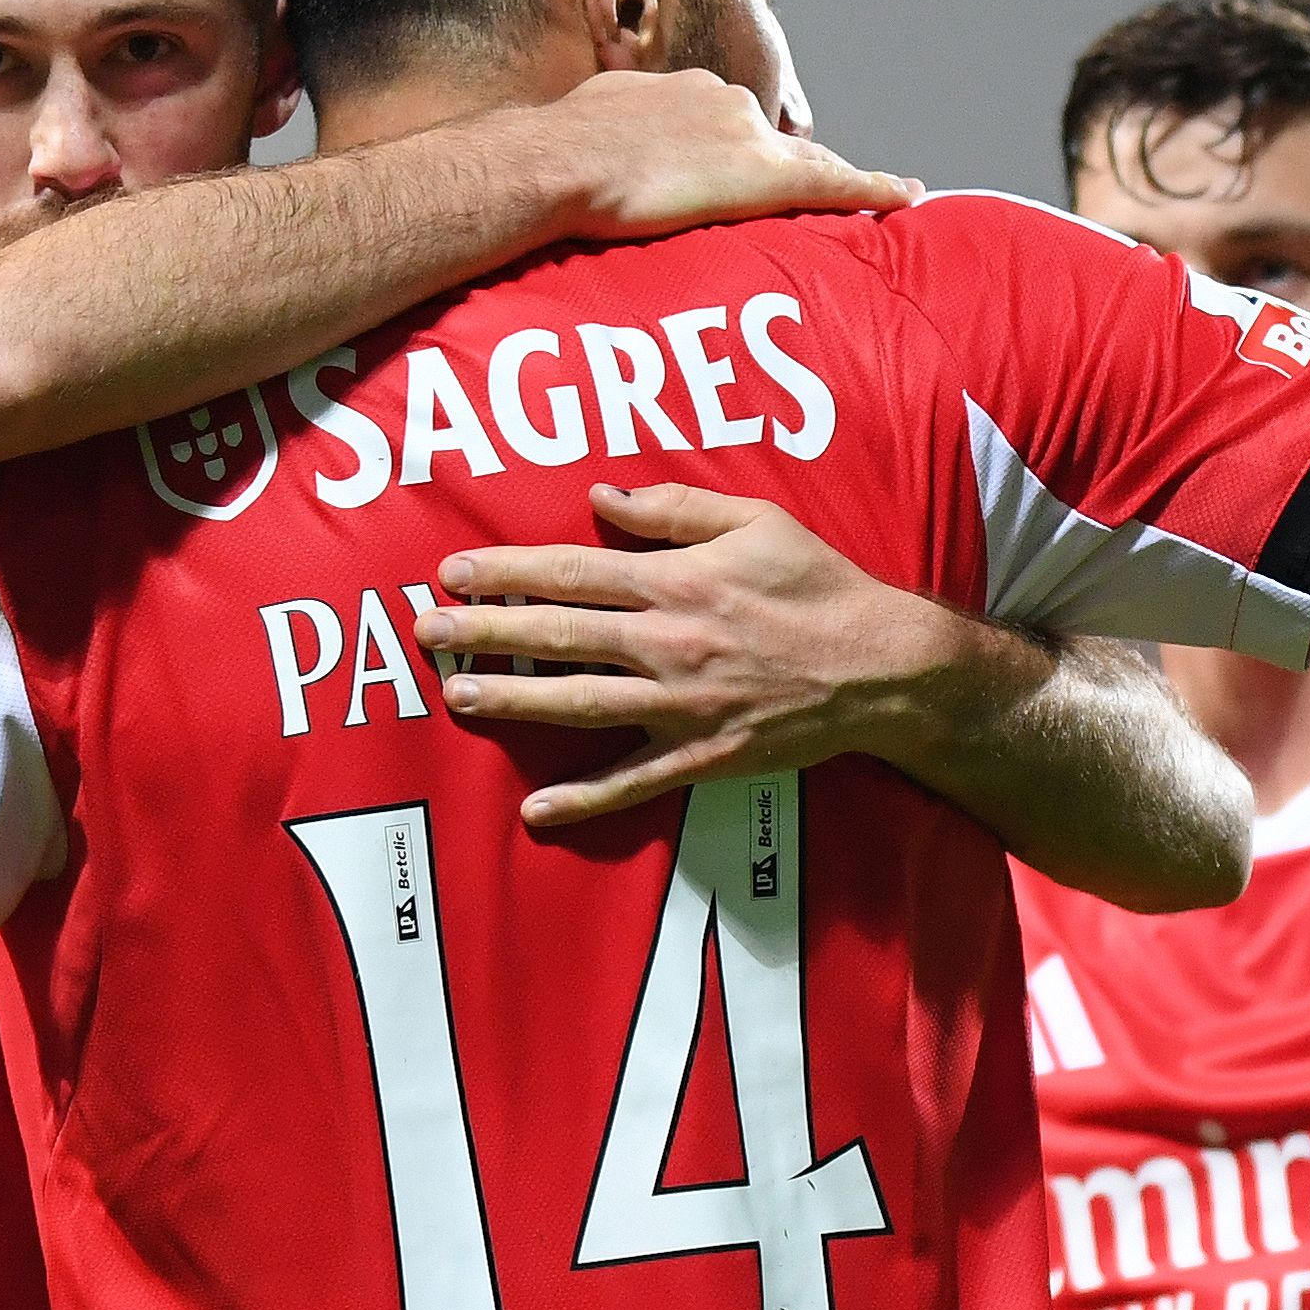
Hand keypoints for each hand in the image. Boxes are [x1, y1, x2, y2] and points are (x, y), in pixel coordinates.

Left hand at [415, 484, 996, 823]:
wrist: (883, 669)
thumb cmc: (819, 586)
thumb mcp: (757, 521)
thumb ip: (675, 509)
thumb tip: (600, 499)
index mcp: (678, 583)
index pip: (572, 573)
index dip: (507, 571)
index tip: (452, 571)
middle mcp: (669, 643)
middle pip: (559, 636)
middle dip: (486, 633)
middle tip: (427, 631)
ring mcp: (682, 706)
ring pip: (579, 703)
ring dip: (512, 702)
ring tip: (456, 696)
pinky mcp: (702, 756)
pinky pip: (632, 782)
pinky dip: (584, 799)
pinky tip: (534, 810)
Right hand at [523, 70, 919, 240]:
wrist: (564, 161)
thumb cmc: (559, 147)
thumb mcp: (586, 120)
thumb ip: (609, 126)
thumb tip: (589, 139)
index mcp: (683, 89)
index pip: (728, 122)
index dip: (739, 147)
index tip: (743, 164)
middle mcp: (725, 102)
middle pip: (771, 141)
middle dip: (784, 168)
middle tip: (797, 201)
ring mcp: (748, 136)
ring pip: (805, 163)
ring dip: (827, 183)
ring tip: (857, 204)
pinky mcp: (766, 177)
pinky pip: (835, 184)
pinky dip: (874, 189)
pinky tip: (907, 198)